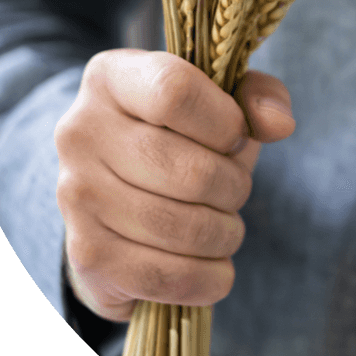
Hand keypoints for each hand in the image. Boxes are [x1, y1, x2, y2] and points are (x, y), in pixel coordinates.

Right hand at [55, 49, 294, 320]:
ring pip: (181, 228)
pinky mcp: (87, 254)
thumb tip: (279, 125)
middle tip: (234, 188)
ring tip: (224, 224)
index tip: (235, 137)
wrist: (117, 191)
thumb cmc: (183, 135)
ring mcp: (77, 195)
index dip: (225, 122)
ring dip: (225, 233)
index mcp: (112, 78)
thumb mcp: (222, 99)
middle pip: (189, 171)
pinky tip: (213, 264)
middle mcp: (80, 132)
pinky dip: (208, 277)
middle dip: (234, 187)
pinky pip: (166, 276)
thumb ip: (259, 96)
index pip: (174, 92)